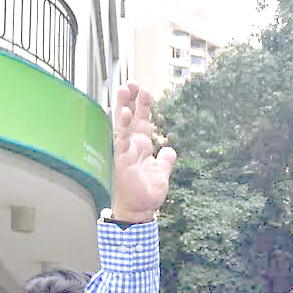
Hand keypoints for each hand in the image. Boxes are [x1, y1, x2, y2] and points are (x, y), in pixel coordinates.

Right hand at [111, 83, 175, 221]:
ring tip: (125, 88)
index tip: (142, 90)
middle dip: (132, 100)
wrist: (140, 210)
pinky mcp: (123, 159)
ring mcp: (126, 151)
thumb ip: (165, 160)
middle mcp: (133, 146)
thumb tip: (170, 149)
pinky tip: (125, 112)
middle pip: (132, 118)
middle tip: (133, 82)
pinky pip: (122, 139)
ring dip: (124, 106)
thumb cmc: (148, 193)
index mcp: (142, 147)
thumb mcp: (162, 173)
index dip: (142, 106)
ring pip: (124, 124)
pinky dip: (124, 126)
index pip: (142, 122)